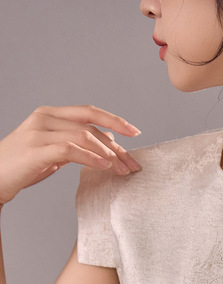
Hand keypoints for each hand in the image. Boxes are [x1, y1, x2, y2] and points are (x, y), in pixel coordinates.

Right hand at [0, 104, 141, 204]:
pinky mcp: (37, 150)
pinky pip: (71, 150)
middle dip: (116, 146)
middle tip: (132, 165)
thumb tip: (105, 147)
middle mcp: (45, 118)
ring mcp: (39, 132)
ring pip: (84, 136)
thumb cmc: (23, 166)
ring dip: (107, 154)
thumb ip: (74, 144)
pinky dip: (91, 158)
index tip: (135, 132)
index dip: (114, 120)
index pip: (89, 112)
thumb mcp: (52, 152)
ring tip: (121, 169)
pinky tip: (104, 167)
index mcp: (50, 114)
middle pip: (91, 126)